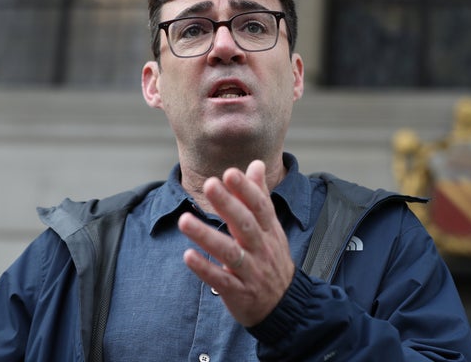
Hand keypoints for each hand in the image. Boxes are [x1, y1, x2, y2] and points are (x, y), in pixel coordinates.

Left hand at [177, 160, 295, 326]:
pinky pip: (221, 280)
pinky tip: (188, 256)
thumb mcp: (272, 228)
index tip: (230, 173)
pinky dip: (205, 268)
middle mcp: (262, 248)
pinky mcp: (239, 291)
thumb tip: (256, 164)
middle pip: (245, 224)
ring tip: (184, 220)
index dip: (246, 189)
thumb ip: (260, 196)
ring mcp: (251, 271)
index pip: (260, 206)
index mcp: (269, 231)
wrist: (285, 305)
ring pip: (230, 252)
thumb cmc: (272, 259)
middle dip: (228, 205)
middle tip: (210, 184)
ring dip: (206, 236)